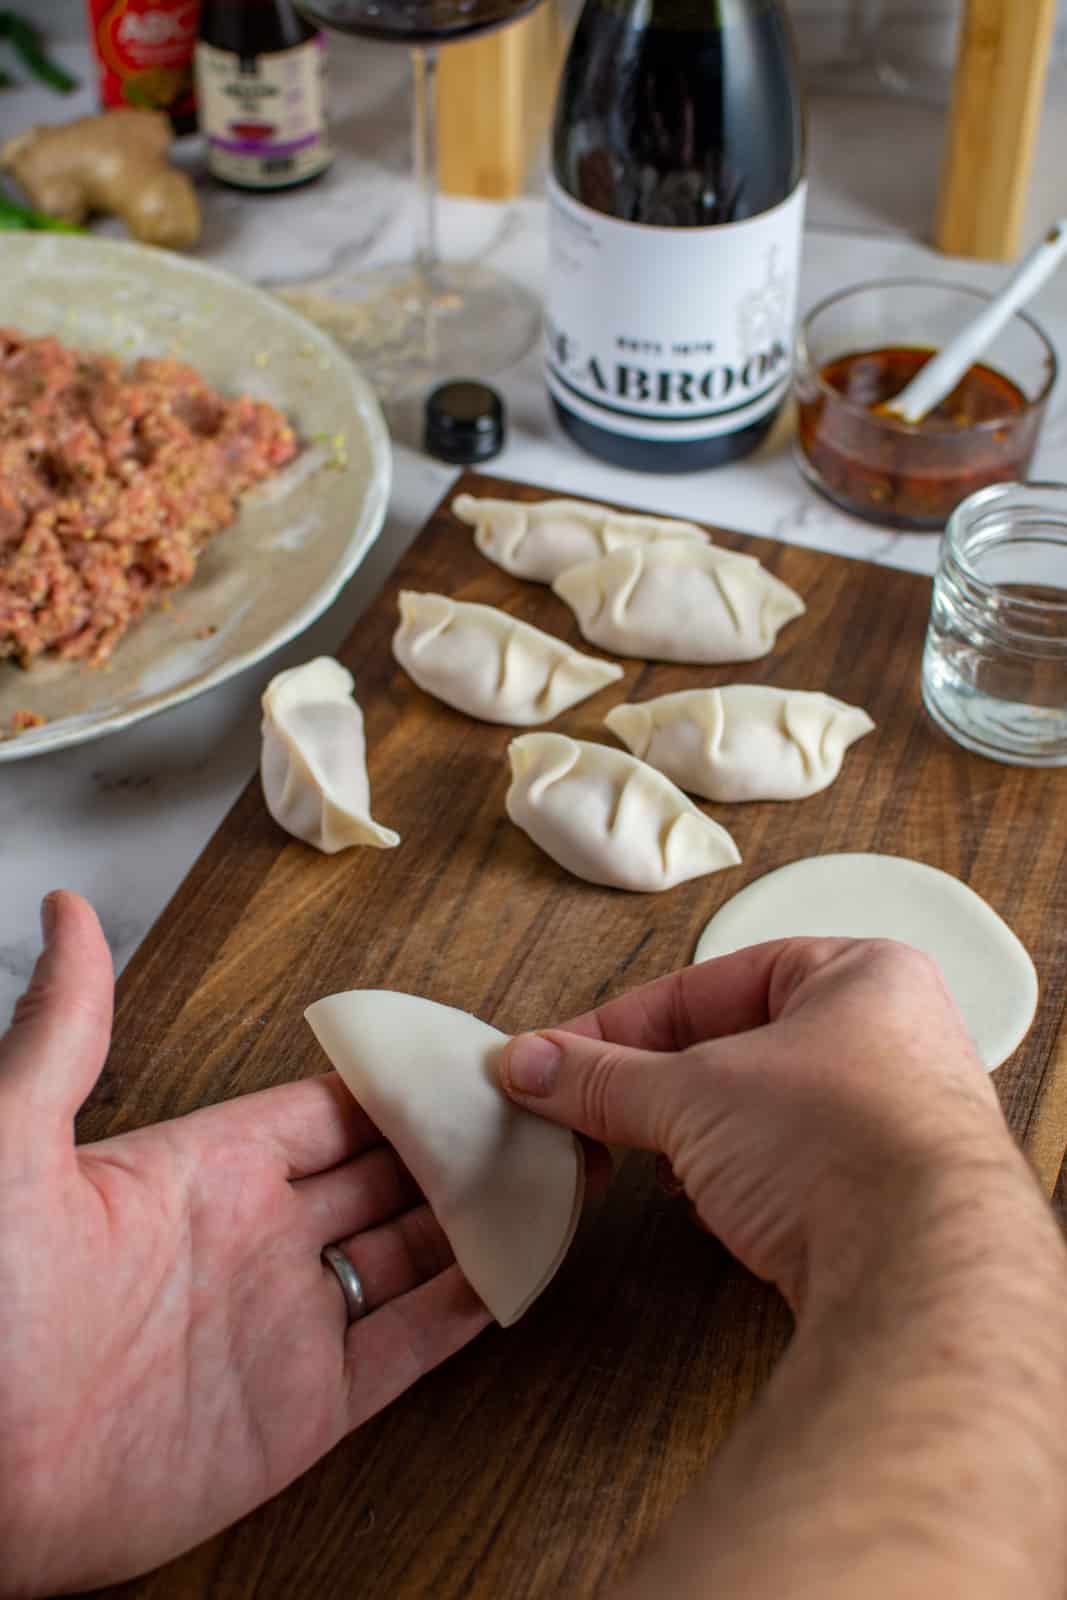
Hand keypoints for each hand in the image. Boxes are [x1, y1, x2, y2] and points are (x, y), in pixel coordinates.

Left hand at [0, 893, 488, 1597]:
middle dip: (463, 1142)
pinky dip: (468, 1309)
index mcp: (205, 1168)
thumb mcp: (13, 1143)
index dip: (404, 1082)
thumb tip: (69, 908)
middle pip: (390, 1174)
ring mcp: (286, 1325)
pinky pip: (408, 1348)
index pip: (333, 1109)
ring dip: (482, 1216)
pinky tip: (519, 1268)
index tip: (477, 1052)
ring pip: (415, 1254)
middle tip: (545, 1109)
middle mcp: (257, 1238)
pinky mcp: (301, 1413)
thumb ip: (64, 1031)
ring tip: (559, 1173)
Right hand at [500, 938, 1016, 1310]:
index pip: (710, 983)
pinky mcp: (886, 1194)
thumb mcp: (694, 1094)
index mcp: (859, 975)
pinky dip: (736, 1180)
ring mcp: (895, 1119)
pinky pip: (790, 1168)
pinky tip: (704, 1204)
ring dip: (692, 1139)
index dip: (620, 1024)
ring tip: (643, 1163)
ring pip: (759, 1112)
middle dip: (656, 1086)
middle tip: (583, 1109)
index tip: (555, 1058)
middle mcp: (890, 1037)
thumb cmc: (837, 1144)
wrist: (923, 1272)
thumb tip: (530, 1064)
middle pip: (733, 1047)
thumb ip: (605, 1078)